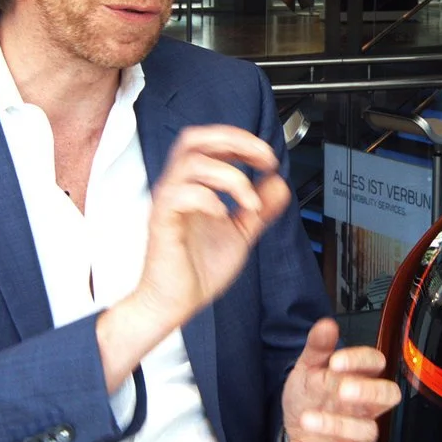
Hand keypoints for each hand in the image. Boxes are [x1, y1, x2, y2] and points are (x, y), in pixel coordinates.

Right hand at [136, 125, 289, 327]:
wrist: (175, 303)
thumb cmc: (197, 269)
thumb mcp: (241, 233)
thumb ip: (260, 207)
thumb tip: (278, 183)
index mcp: (193, 185)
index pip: (211, 142)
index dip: (242, 141)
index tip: (266, 158)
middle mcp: (177, 187)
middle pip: (195, 138)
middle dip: (234, 141)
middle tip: (261, 159)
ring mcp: (168, 203)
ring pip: (192, 163)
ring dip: (230, 176)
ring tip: (249, 202)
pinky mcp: (164, 222)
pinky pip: (180, 195)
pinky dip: (209, 199)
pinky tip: (224, 216)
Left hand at [282, 318, 401, 441]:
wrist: (295, 434)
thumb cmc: (310, 397)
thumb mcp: (308, 369)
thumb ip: (317, 348)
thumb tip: (326, 324)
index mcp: (359, 378)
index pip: (376, 363)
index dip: (361, 361)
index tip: (336, 361)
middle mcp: (366, 406)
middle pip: (388, 396)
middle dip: (369, 392)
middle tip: (342, 390)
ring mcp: (359, 435)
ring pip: (365, 430)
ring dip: (335, 425)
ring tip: (306, 419)